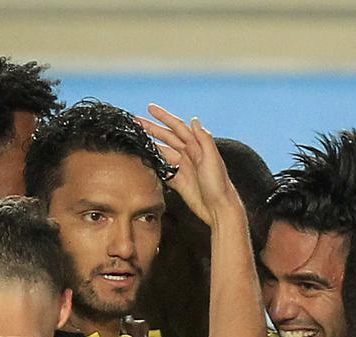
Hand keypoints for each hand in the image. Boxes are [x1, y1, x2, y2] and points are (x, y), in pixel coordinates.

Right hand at [136, 104, 243, 225]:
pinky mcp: (179, 181)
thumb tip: (194, 120)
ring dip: (150, 144)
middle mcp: (189, 155)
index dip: (164, 117)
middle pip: (167, 137)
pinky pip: (164, 169)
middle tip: (136, 121)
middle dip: (152, 128)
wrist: (219, 209)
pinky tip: (145, 160)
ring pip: (163, 151)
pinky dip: (155, 164)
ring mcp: (183, 168)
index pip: (177, 127)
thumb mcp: (212, 159)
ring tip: (137, 137)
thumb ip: (204, 140)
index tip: (150, 108)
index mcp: (197, 147)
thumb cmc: (219, 184)